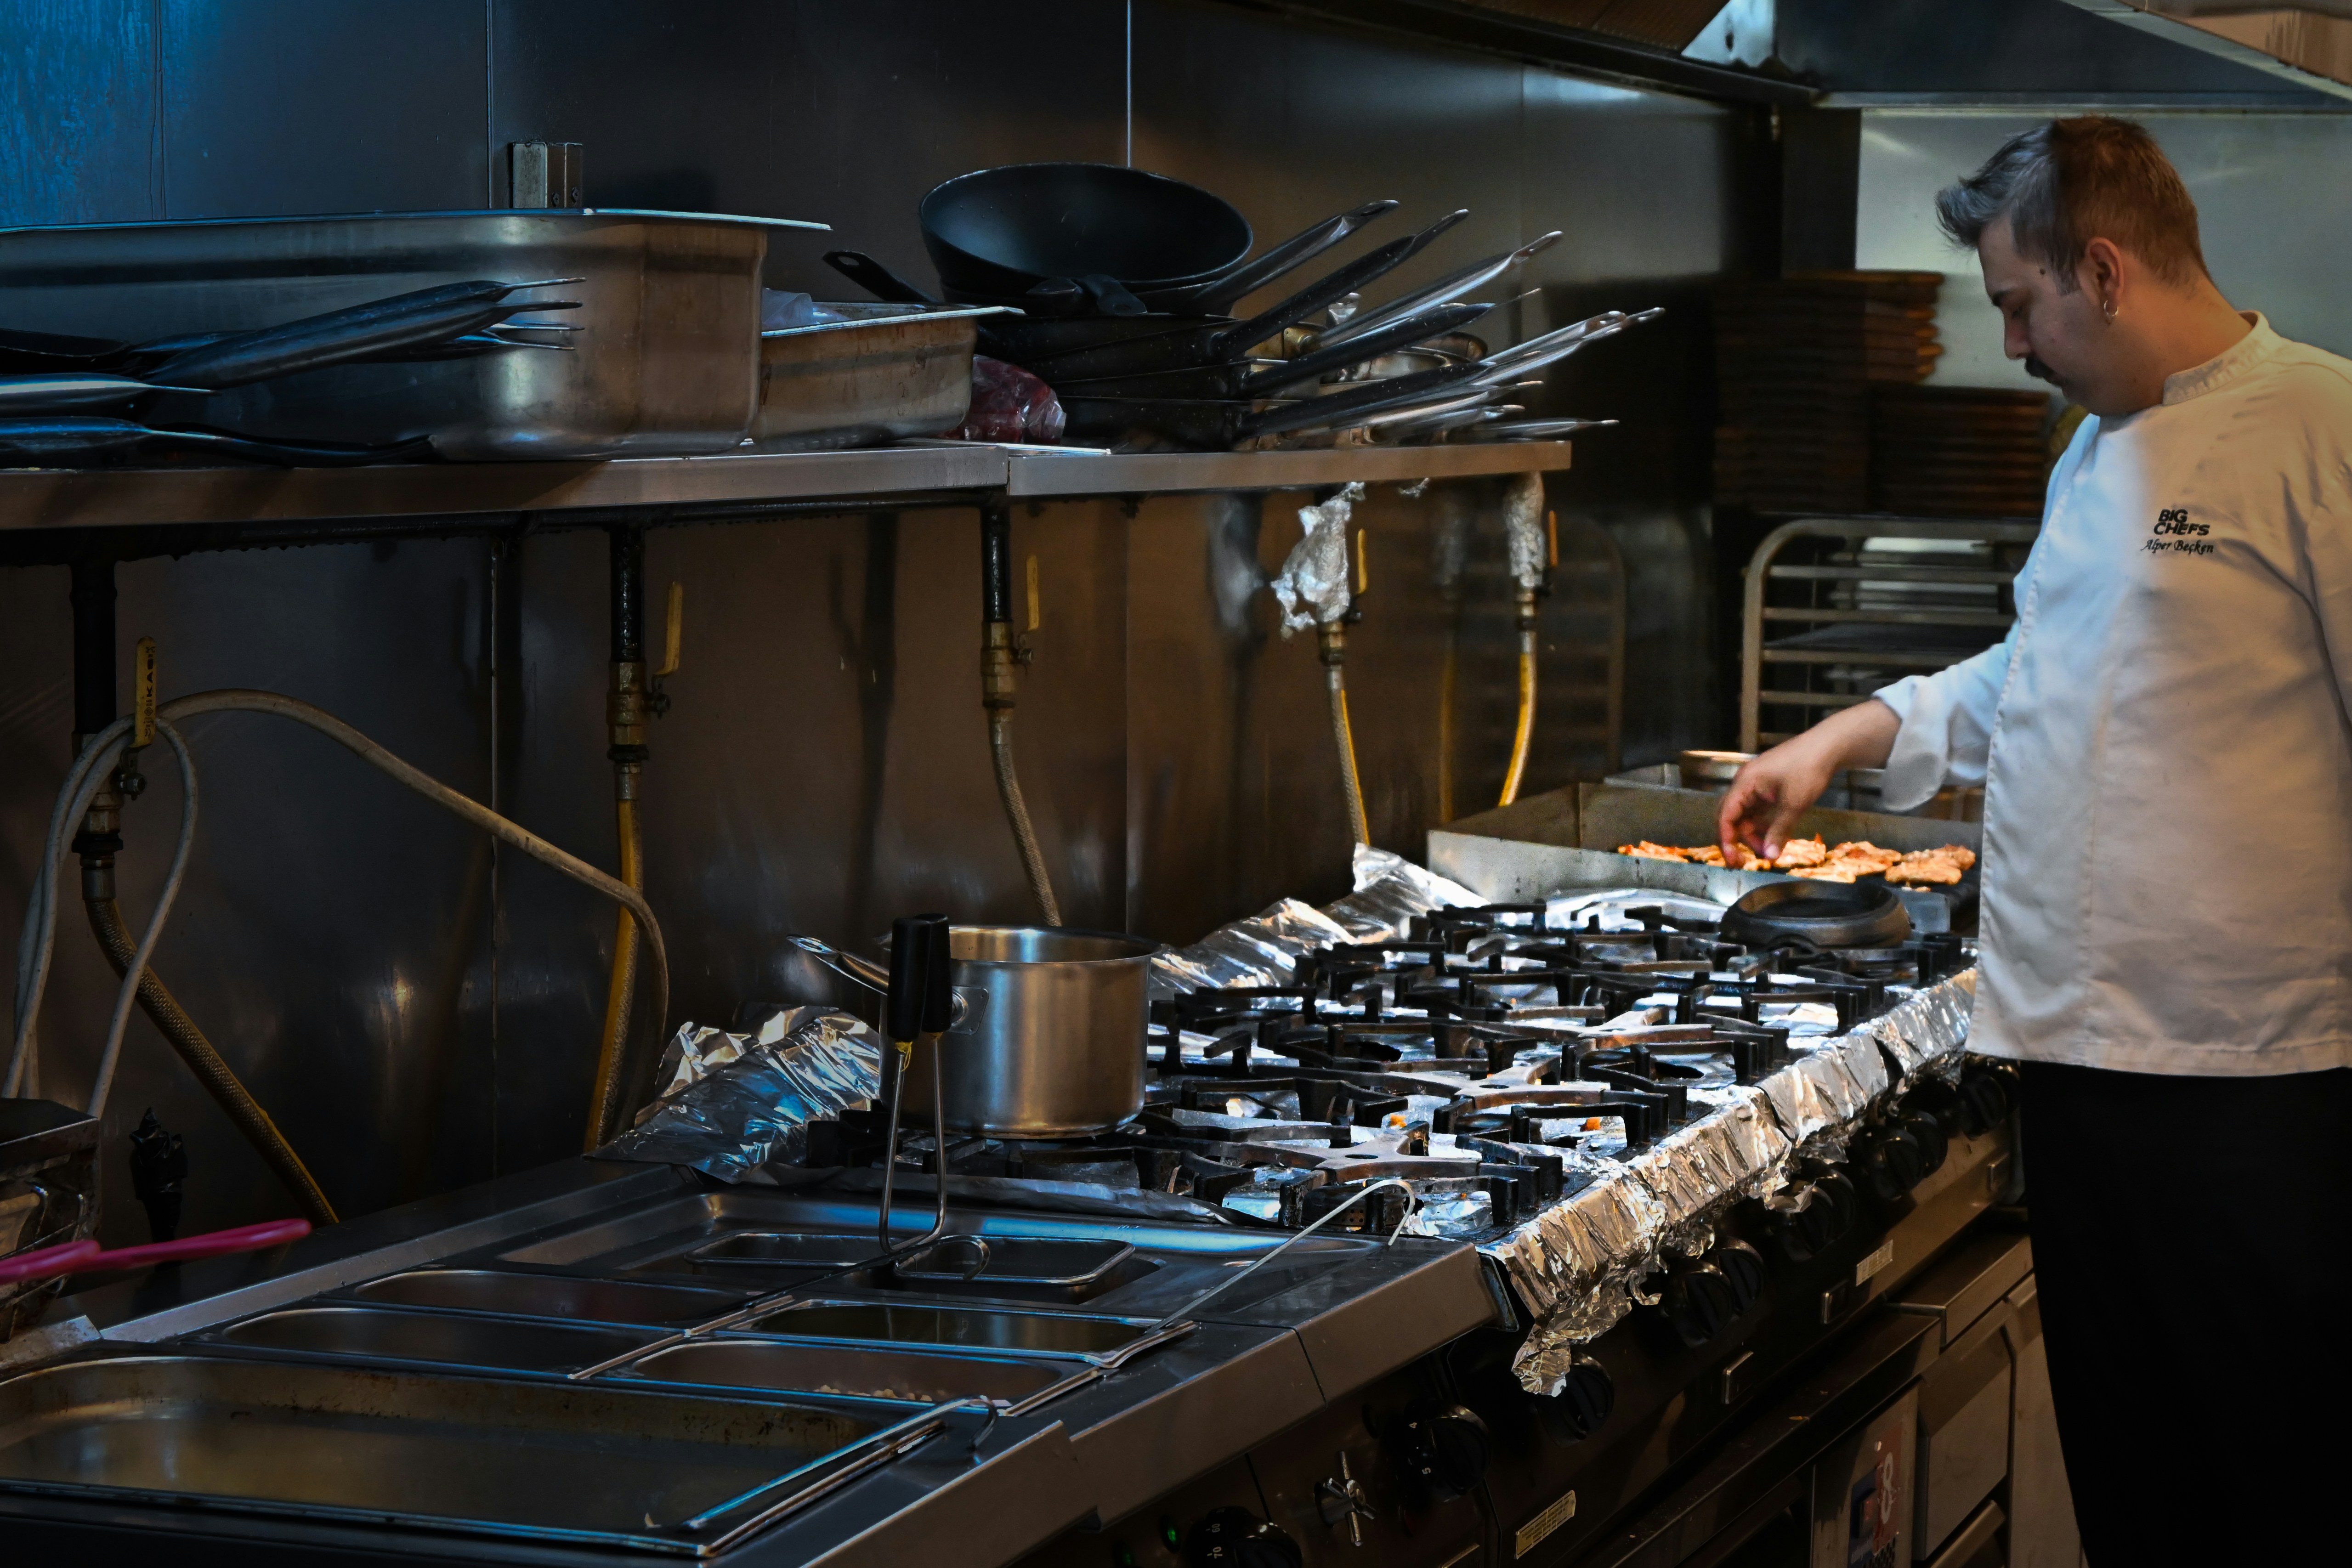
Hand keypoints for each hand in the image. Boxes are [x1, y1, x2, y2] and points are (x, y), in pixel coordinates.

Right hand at [1716, 700, 1900, 861]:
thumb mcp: (1794, 805)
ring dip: (1751, 833)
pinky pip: (1757, 809)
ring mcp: (1757, 784)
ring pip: (1745, 814)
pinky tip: (1772, 836)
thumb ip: (1778, 832)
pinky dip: (1762, 824)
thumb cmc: (1808, 770)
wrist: (1828, 746)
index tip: (1733, 859)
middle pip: (1731, 816)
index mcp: (1745, 783)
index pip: (1725, 815)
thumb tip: (1769, 857)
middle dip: (1736, 839)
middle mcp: (1745, 783)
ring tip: (1767, 850)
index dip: (1726, 839)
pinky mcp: (1768, 786)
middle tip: (1743, 861)